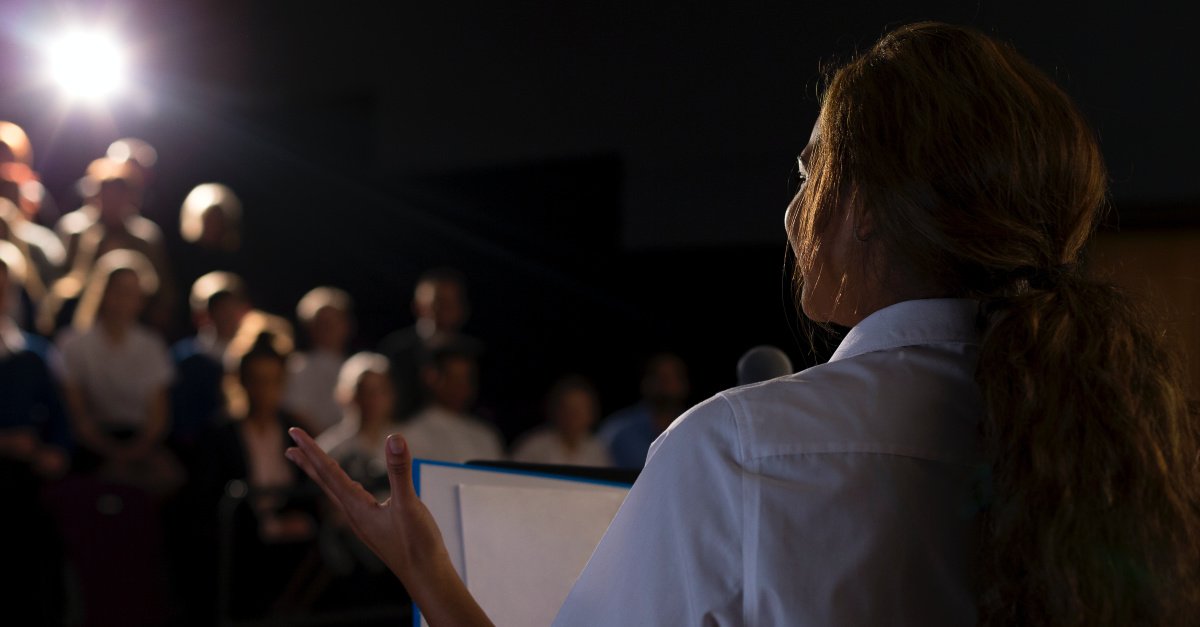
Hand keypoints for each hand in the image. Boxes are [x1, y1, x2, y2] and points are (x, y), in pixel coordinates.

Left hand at [285, 428, 493, 626]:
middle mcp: (354, 515)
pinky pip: (350, 500)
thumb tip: (394, 439)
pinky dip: (342, 487)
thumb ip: (400, 470)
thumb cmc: (417, 545)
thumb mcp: (409, 504)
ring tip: (310, 463)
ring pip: (335, 492)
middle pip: (325, 482)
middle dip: (308, 462)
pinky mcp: (375, 526)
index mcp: (357, 508)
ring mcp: (363, 522)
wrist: (426, 576)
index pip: (328, 472)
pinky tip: (349, 488)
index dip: (312, 450)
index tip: (295, 433)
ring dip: (322, 474)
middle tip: (290, 445)